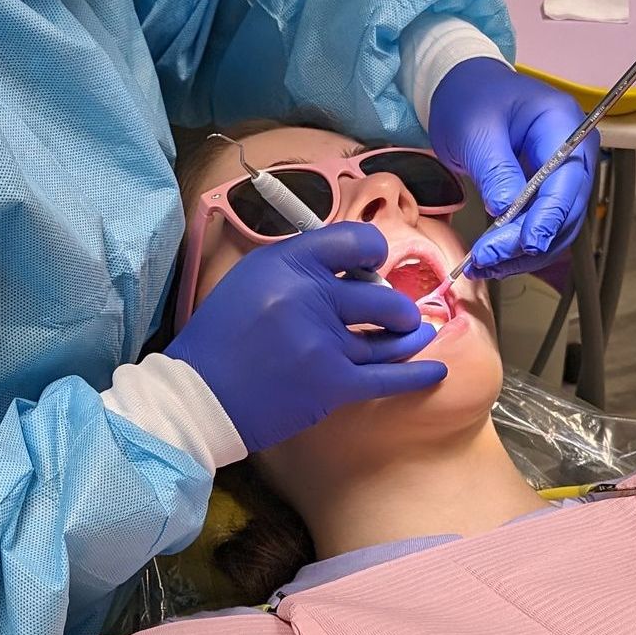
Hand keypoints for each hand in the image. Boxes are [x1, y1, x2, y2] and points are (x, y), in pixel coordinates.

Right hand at [166, 222, 446, 453]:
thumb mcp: (254, 277)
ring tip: (416, 333)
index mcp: (289, 263)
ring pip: (389, 336)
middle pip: (380, 294)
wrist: (200, 395)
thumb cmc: (222, 334)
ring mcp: (325, 341)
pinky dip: (417, 374)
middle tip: (393, 313)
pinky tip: (436, 370)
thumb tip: (354, 267)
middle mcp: (310, 296)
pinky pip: (388, 378)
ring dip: (408, 335)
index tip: (374, 263)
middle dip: (395, 305)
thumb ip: (301, 265)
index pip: (355, 239)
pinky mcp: (333, 384)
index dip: (373, 250)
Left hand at [427, 57, 594, 278]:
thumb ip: (495, 169)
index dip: (550, 215)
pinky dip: (517, 246)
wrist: (464, 89)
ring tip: (484, 264)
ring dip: (522, 252)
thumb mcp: (476, 130)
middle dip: (529, 240)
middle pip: (566, 208)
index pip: (568, 178)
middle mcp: (574, 152)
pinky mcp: (546, 192)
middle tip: (489, 258)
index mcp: (563, 123)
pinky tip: (492, 259)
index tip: (527, 243)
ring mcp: (563, 174)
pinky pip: (540, 225)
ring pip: (556, 226)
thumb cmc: (471, 99)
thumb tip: (507, 212)